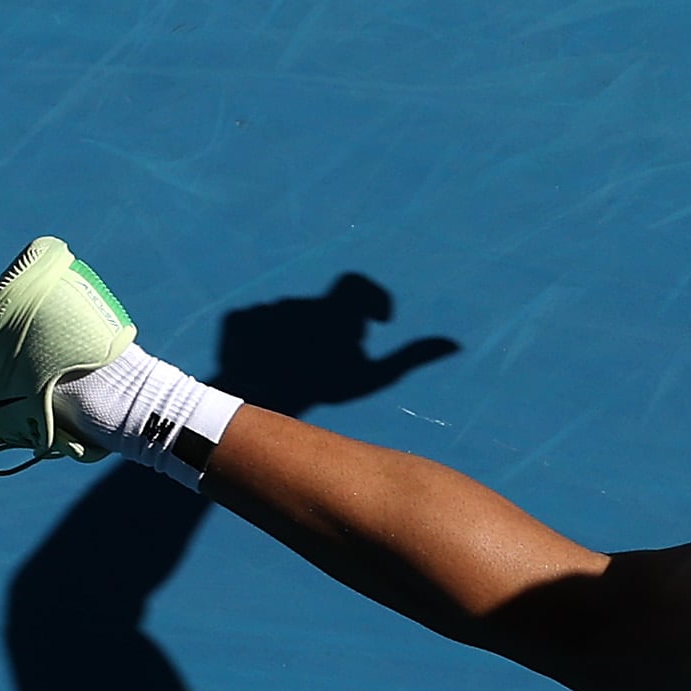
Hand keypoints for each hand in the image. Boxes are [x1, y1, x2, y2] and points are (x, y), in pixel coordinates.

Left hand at [208, 272, 460, 417]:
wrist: (262, 406)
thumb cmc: (325, 391)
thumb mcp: (373, 377)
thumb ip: (412, 356)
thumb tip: (454, 344)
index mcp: (334, 309)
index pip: (358, 284)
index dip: (370, 301)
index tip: (374, 323)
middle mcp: (299, 301)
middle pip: (323, 307)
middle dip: (329, 330)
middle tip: (326, 363)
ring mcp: (264, 308)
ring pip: (288, 314)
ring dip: (295, 334)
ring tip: (292, 367)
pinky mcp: (236, 319)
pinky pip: (257, 320)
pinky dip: (263, 337)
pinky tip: (265, 362)